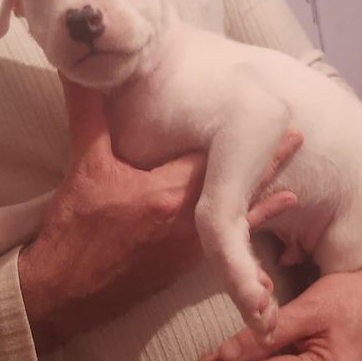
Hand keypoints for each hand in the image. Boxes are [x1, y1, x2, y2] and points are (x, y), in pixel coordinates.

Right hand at [18, 77, 301, 344]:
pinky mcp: (183, 266)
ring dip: (261, 200)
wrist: (64, 291)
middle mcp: (187, 223)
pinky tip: (254, 231)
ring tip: (292, 189)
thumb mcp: (83, 167)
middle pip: (234, 187)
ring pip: (233, 219)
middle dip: (265, 164)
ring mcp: (189, 248)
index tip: (272, 117)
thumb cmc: (74, 230)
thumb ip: (88, 114)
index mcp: (167, 193)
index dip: (242, 137)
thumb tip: (78, 69)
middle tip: (296, 141)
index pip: (214, 158)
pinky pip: (221, 243)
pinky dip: (239, 233)